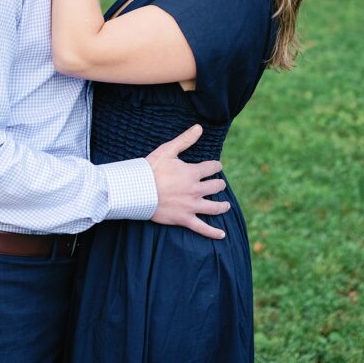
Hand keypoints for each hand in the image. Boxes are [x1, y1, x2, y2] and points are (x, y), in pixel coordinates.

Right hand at [146, 124, 229, 239]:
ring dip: (222, 206)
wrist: (137, 190)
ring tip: (226, 205)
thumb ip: (185, 139)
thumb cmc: (151, 169)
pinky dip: (213, 233)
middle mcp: (195, 190)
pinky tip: (222, 235)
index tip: (216, 166)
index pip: (212, 168)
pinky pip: (202, 228)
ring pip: (214, 207)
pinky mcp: (184, 219)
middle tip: (219, 184)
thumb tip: (199, 127)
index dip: (216, 166)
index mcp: (192, 172)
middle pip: (215, 187)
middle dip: (219, 184)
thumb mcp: (168, 150)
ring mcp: (191, 206)